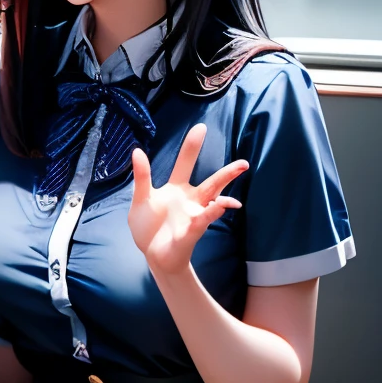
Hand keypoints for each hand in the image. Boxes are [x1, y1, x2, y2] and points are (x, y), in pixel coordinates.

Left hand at [128, 125, 247, 279]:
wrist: (152, 255)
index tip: (201, 127)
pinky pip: (203, 220)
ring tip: (240, 187)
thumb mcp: (140, 199)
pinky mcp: (191, 231)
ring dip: (226, 193)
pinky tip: (220, 205)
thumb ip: (141, 177)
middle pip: (212, 182)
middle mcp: (190, 200)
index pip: (185, 163)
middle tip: (243, 163)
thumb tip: (137, 151)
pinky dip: (211, 213)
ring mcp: (194, 215)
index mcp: (176, 188)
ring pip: (214, 201)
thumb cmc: (149, 227)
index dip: (191, 147)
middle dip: (228, 173)